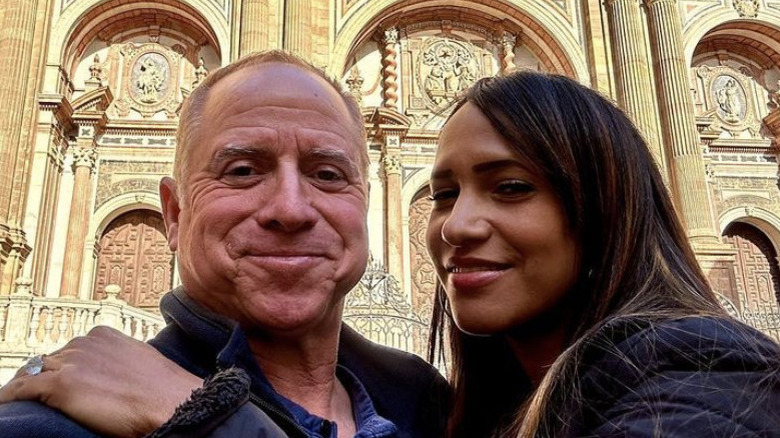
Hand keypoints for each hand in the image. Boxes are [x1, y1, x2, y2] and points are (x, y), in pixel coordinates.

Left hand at [0, 326, 202, 436]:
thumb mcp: (139, 363)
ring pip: (30, 373)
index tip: (56, 382)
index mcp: (103, 335)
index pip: (68, 350)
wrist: (172, 401)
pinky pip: (20, 390)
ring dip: (21, 387)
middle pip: (47, 361)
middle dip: (40, 378)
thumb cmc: (164, 389)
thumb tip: (110, 376)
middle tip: (33, 397)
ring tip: (14, 402)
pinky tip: (3, 407)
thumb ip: (118, 362)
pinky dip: (8, 398)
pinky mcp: (60, 385)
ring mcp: (71, 362)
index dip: (59, 368)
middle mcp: (84, 342)